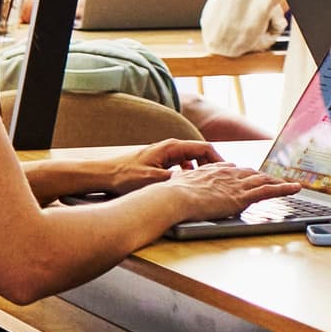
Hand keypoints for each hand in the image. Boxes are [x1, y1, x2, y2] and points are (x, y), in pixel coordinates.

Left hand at [91, 139, 220, 194]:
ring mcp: (164, 153)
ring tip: (208, 183)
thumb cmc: (124, 176)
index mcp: (171, 147)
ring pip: (191, 158)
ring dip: (201, 169)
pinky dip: (189, 172)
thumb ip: (176, 179)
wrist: (103, 175)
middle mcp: (169, 147)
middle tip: (221, 180)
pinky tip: (187, 184)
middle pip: (200, 152)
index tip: (227, 172)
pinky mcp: (158, 161)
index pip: (204, 148)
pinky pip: (181, 164)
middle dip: (212, 165)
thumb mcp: (153, 180)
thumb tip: (195, 181)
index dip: (219, 159)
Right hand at [162, 163, 301, 221]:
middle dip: (262, 176)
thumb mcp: (177, 185)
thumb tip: (173, 187)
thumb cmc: (170, 195)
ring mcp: (236, 184)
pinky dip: (284, 188)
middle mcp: (227, 173)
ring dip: (278, 182)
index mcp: (212, 170)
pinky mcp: (242, 196)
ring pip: (263, 180)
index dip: (242, 174)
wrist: (173, 197)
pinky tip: (295, 188)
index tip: (247, 175)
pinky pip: (269, 190)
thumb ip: (181, 185)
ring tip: (289, 184)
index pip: (232, 169)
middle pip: (250, 173)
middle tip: (272, 179)